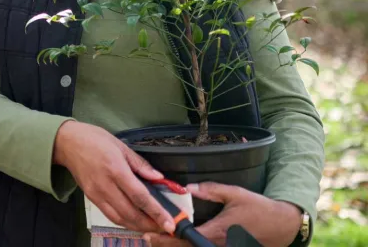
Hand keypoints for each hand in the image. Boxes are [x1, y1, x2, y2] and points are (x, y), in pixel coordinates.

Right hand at [52, 121, 175, 234]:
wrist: (66, 143)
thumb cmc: (94, 139)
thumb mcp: (120, 145)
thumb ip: (140, 163)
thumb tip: (158, 178)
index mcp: (116, 169)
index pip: (140, 196)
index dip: (156, 212)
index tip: (170, 222)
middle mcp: (106, 185)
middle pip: (131, 213)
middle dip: (150, 224)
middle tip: (165, 227)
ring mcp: (97, 194)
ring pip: (120, 219)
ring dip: (138, 226)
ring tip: (153, 227)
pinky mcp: (91, 198)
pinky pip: (110, 215)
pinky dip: (124, 222)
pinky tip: (134, 221)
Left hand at [142, 182, 302, 246]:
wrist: (282, 226)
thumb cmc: (258, 208)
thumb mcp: (234, 193)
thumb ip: (210, 190)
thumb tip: (188, 187)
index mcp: (216, 232)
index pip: (184, 239)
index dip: (166, 238)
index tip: (150, 233)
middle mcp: (217, 245)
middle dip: (166, 246)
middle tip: (148, 237)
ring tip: (158, 239)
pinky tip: (179, 242)